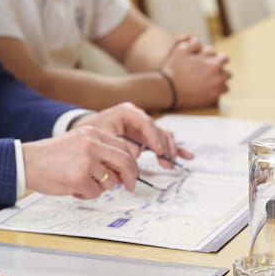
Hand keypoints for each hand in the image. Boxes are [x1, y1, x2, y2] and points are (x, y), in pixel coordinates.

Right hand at [23, 125, 142, 196]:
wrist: (26, 161)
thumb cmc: (50, 156)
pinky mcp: (79, 178)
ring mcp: (86, 161)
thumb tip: (122, 170)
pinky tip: (71, 187)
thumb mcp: (77, 142)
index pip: (124, 148)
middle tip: (130, 187)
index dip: (132, 164)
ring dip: (99, 187)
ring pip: (110, 182)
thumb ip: (99, 151)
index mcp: (92, 133)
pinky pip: (95, 193)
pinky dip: (85, 194)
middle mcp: (92, 144)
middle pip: (125, 162)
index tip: (132, 175)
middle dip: (130, 177)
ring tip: (80, 182)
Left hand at [70, 102, 193, 170]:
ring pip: (163, 136)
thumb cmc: (94, 130)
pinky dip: (174, 148)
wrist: (88, 130)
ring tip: (169, 163)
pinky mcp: (147, 136)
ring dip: (169, 149)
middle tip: (166, 161)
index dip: (153, 138)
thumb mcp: (103, 135)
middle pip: (157, 130)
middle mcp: (139, 117)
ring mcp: (144, 127)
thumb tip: (136, 153)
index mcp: (127, 112)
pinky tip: (186, 156)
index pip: (146, 123)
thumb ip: (119, 143)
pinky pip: (163, 141)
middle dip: (163, 146)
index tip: (158, 151)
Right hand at [162, 38, 230, 107]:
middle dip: (220, 71)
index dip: (217, 58)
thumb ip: (194, 43)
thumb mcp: (181, 49)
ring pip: (225, 84)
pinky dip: (216, 91)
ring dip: (220, 81)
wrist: (167, 89)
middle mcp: (218, 77)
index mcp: (214, 64)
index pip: (224, 58)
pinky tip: (208, 89)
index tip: (210, 60)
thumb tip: (200, 44)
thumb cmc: (173, 68)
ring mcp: (216, 89)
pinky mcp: (211, 99)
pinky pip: (220, 94)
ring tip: (210, 81)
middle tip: (210, 72)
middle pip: (227, 73)